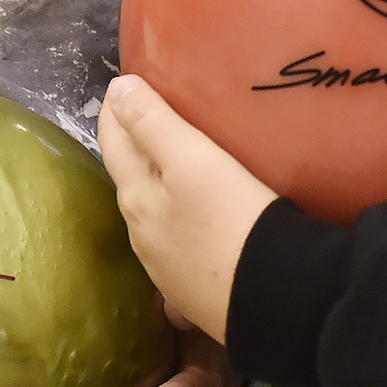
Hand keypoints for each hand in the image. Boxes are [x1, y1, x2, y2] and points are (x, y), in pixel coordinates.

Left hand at [98, 75, 277, 342]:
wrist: (272, 299)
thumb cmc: (232, 220)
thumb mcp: (192, 161)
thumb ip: (153, 123)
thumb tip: (117, 90)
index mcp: (137, 200)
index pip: (114, 145)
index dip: (115, 112)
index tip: (122, 86)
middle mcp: (143, 236)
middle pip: (131, 182)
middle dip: (135, 149)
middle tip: (152, 118)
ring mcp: (167, 269)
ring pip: (154, 218)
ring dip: (158, 190)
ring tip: (179, 170)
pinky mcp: (195, 293)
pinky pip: (180, 248)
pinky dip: (180, 226)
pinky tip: (197, 228)